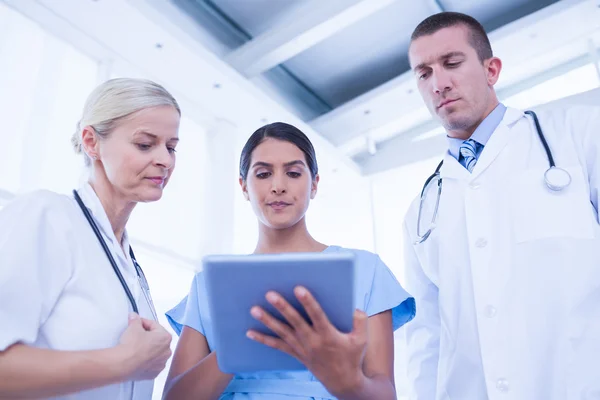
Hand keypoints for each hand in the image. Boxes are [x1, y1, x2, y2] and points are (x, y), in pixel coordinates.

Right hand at [119, 313, 172, 380]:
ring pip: (155, 353)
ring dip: (148, 349)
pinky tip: (138, 359)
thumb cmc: (132, 345)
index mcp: (166, 337)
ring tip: (136, 348)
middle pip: (157, 340)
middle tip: (136, 334)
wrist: (123, 364)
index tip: (137, 323)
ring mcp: (161, 364)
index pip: (154, 326)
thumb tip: (134, 316)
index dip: (144, 323)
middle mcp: (167, 351)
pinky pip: (151, 364)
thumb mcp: (133, 327)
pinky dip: (146, 361)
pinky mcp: (154, 374)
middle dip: (147, 336)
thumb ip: (136, 320)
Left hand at [246, 287, 367, 396]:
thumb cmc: (353, 358)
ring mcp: (302, 348)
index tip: (299, 289)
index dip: (308, 302)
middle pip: (295, 322)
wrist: (343, 383)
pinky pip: (277, 346)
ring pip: (282, 332)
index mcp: (329, 335)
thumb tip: (355, 307)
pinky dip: (263, 339)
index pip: (317, 316)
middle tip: (270, 294)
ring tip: (254, 309)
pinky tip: (249, 332)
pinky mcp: (296, 354)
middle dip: (282, 307)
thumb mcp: (362, 340)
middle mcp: (312, 341)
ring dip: (267, 320)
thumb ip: (360, 321)